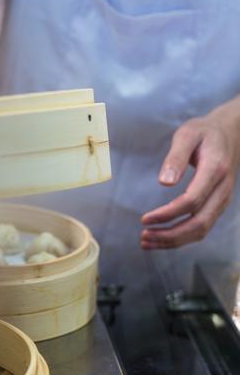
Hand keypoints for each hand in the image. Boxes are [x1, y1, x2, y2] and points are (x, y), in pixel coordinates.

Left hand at [141, 97, 239, 248]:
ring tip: (146, 242)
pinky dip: (180, 237)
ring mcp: (222, 200)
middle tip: (143, 236)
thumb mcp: (187, 134)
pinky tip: (159, 238)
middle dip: (170, 235)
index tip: (144, 219)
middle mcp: (222, 190)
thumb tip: (164, 182)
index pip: (192, 201)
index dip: (167, 214)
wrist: (230, 133)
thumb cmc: (204, 132)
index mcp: (215, 170)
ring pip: (201, 230)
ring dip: (173, 240)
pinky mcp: (216, 206)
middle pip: (199, 223)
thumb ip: (176, 157)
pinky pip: (201, 228)